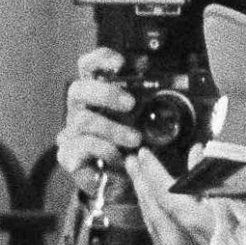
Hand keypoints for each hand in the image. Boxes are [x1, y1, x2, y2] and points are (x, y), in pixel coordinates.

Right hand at [55, 47, 141, 187]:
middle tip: (130, 103)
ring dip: (113, 129)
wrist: (124, 185)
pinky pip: (82, 146)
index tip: (120, 63)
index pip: (88, 67)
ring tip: (134, 140)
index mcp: (97, 95)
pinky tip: (118, 159)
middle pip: (78, 89)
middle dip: (105, 93)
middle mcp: (81, 110)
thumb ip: (154, 102)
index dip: (100, 59)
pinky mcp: (69, 155)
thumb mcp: (148, 122)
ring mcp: (72, 133)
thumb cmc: (133, 149)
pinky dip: (104, 151)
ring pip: (82, 121)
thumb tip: (176, 82)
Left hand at [122, 148, 214, 244]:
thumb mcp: (234, 210)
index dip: (151, 171)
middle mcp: (175, 242)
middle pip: (150, 205)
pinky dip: (150, 218)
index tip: (142, 153)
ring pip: (149, 221)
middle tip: (131, 161)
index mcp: (193, 224)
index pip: (163, 191)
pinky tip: (149, 207)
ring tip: (137, 178)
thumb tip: (197, 151)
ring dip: (142, 198)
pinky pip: (153, 236)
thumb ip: (211, 179)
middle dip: (140, 180)